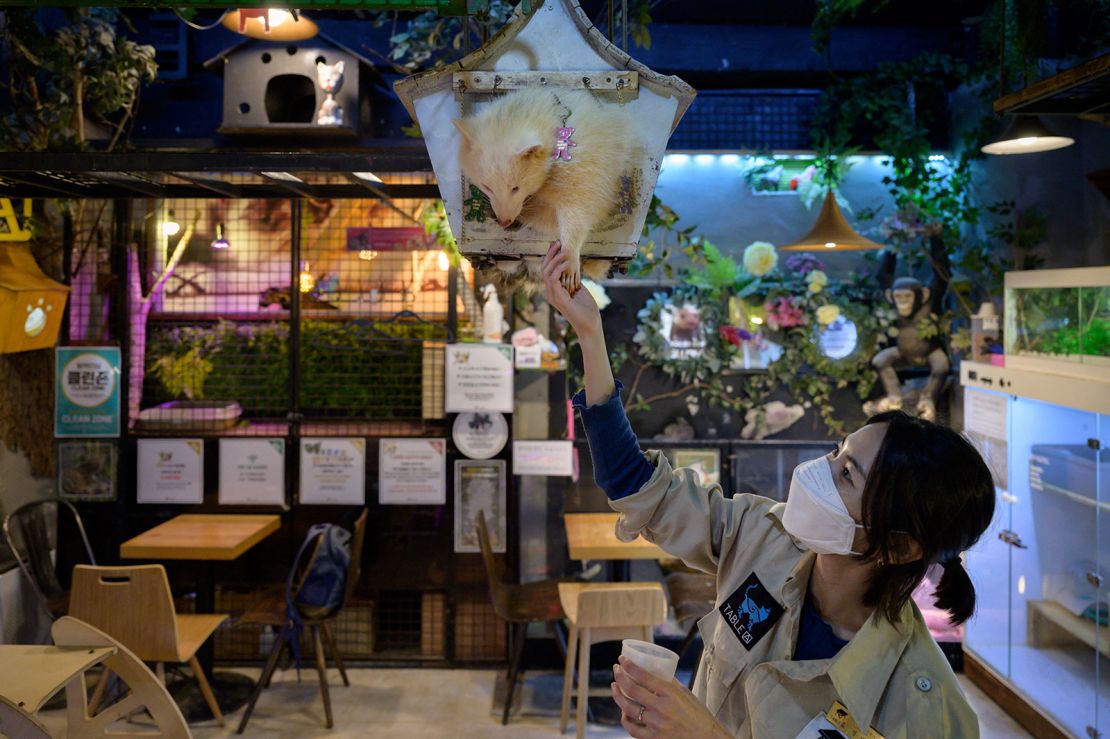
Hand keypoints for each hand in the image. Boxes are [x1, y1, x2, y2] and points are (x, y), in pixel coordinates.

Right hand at [542, 242, 600, 336]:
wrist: (591, 324)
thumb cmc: (587, 309)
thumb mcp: (579, 289)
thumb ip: (573, 279)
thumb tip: (573, 266)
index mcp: (555, 290)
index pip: (547, 270)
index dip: (551, 257)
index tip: (557, 245)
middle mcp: (551, 293)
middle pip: (544, 269)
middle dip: (550, 254)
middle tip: (558, 243)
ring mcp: (553, 296)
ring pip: (546, 272)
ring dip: (555, 260)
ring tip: (564, 252)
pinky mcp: (558, 299)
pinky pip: (553, 279)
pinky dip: (559, 269)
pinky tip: (567, 263)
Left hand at [611, 656, 729, 738]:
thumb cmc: (699, 715)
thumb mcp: (686, 693)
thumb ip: (669, 683)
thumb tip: (655, 670)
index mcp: (671, 694)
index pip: (643, 676)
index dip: (629, 666)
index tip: (622, 659)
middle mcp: (662, 708)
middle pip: (631, 690)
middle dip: (619, 677)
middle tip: (616, 670)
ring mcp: (656, 725)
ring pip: (627, 709)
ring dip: (617, 695)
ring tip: (614, 687)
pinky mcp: (654, 738)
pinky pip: (632, 729)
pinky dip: (625, 719)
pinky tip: (623, 712)